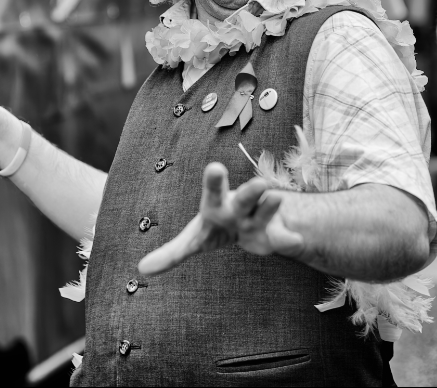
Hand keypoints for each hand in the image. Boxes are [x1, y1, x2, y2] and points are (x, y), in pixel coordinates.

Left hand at [136, 163, 303, 275]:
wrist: (259, 224)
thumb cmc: (220, 228)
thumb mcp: (195, 240)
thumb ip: (171, 253)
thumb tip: (141, 269)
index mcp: (217, 206)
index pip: (213, 190)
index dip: (214, 181)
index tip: (215, 167)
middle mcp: (241, 207)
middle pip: (244, 197)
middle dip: (248, 190)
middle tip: (256, 182)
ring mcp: (261, 219)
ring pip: (268, 208)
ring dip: (270, 204)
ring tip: (273, 195)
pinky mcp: (279, 236)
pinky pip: (286, 239)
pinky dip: (289, 240)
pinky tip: (295, 241)